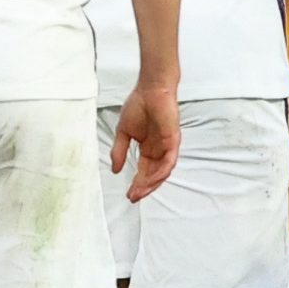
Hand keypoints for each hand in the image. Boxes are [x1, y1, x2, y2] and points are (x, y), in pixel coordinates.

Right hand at [111, 81, 180, 201]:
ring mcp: (167, 146)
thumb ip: (119, 150)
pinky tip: (151, 179)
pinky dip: (160, 172)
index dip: (137, 183)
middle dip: (143, 188)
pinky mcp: (173, 141)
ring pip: (162, 171)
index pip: (144, 170)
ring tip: (139, 191)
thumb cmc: (139, 105)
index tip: (128, 194)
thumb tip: (115, 169)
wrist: (150, 90)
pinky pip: (169, 161)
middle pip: (153, 175)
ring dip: (151, 183)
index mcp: (148, 148)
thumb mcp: (123, 132)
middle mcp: (158, 150)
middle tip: (133, 197)